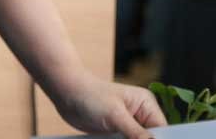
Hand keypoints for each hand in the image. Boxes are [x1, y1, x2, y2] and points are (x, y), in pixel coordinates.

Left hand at [49, 71, 165, 138]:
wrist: (65, 93)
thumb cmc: (89, 95)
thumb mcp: (115, 115)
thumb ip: (136, 133)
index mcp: (146, 105)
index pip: (163, 131)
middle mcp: (141, 114)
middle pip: (151, 138)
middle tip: (123, 138)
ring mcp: (129, 124)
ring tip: (114, 137)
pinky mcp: (117, 131)